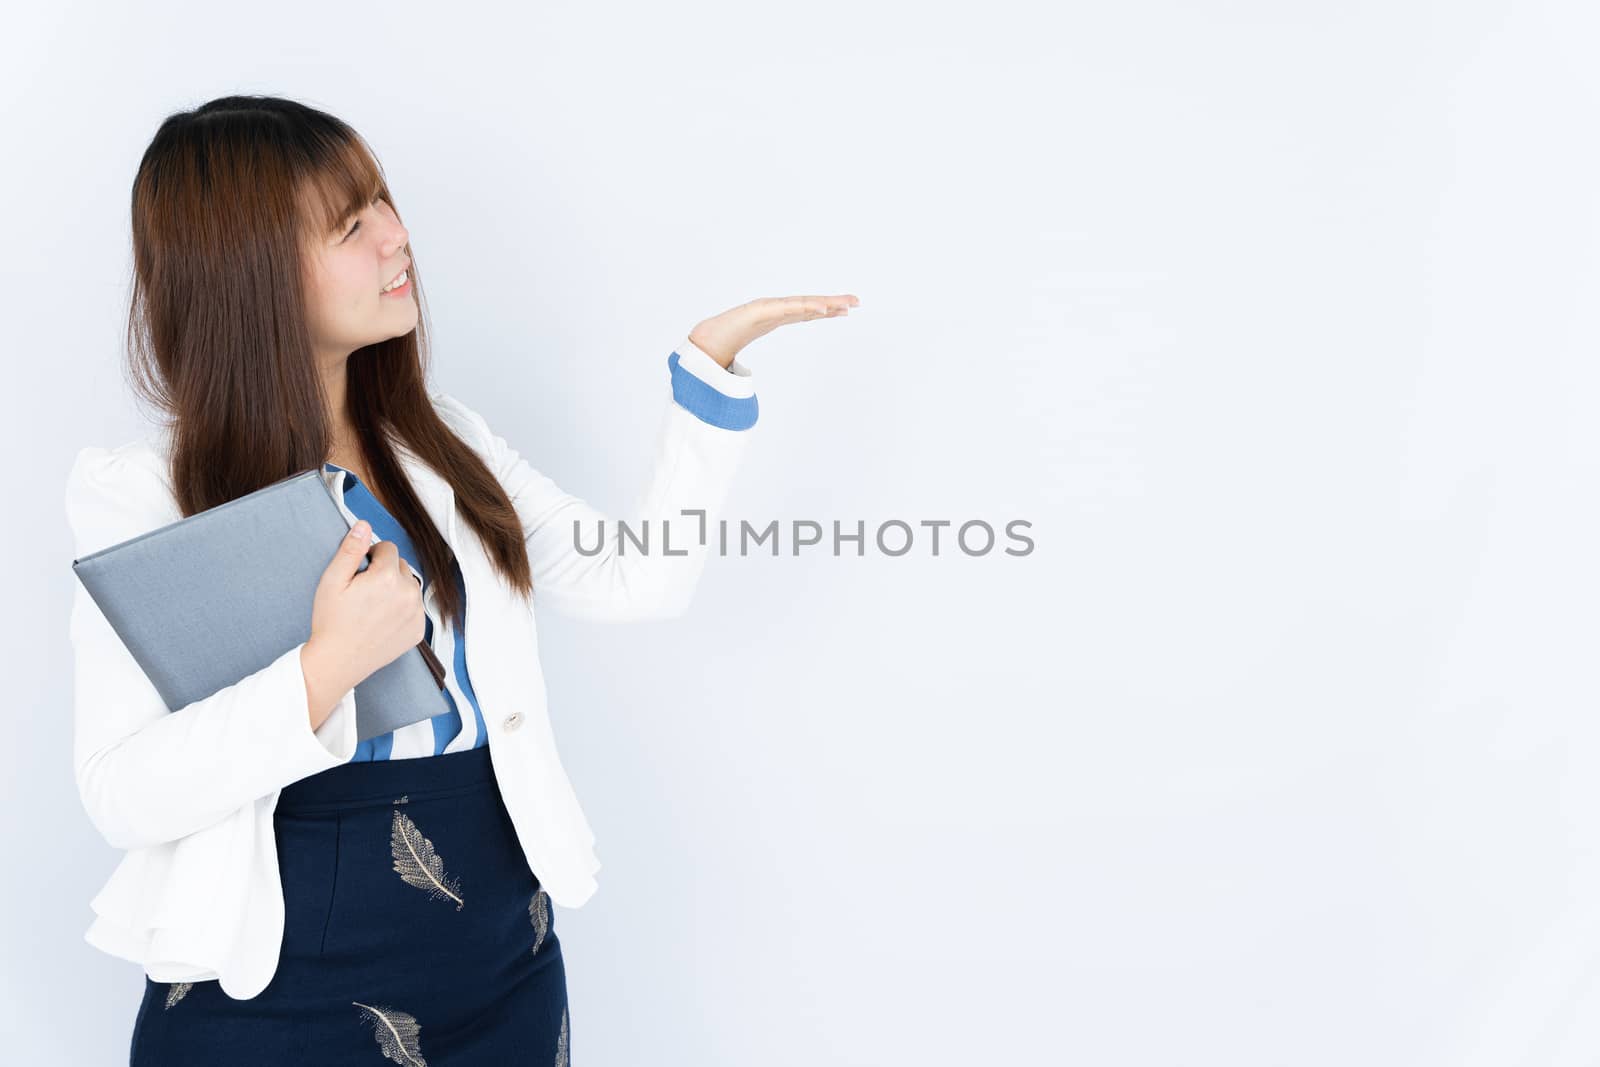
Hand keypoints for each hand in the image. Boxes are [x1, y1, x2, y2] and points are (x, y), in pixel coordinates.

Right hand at [302, 520, 426, 726]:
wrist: (338, 661)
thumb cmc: (331, 621)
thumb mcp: (332, 580)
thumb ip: (350, 550)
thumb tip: (363, 525)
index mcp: (388, 577)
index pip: (388, 548)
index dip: (371, 556)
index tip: (359, 572)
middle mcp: (409, 593)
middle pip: (401, 566)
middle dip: (385, 572)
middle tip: (363, 591)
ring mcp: (416, 613)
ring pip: (410, 586)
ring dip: (396, 589)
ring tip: (372, 606)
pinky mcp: (419, 630)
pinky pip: (415, 608)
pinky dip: (402, 609)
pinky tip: (382, 620)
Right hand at [688, 294, 859, 368]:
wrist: (698, 341)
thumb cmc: (720, 344)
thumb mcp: (753, 352)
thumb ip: (759, 363)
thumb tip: (753, 387)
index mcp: (773, 319)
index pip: (805, 312)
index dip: (825, 309)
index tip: (846, 309)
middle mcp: (774, 311)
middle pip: (809, 305)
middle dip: (833, 302)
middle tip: (856, 301)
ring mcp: (767, 309)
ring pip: (802, 304)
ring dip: (825, 303)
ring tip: (845, 304)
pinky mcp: (759, 310)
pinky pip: (788, 307)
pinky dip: (807, 306)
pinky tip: (823, 308)